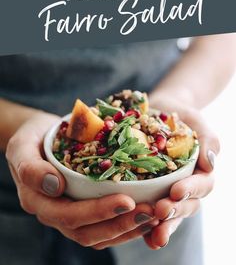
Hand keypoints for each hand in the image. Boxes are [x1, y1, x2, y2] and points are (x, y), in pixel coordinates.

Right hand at [6, 112, 158, 247]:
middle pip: (89, 232)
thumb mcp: (21, 145)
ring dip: (129, 228)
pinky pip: (106, 224)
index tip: (127, 201)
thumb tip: (53, 186)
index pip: (70, 215)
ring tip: (156, 214)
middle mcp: (54, 214)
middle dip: (121, 224)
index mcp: (38, 201)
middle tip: (150, 211)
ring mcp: (70, 214)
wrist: (38, 135)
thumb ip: (30, 167)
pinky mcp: (84, 208)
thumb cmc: (30, 136)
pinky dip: (127, 223)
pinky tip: (148, 211)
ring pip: (100, 234)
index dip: (99, 212)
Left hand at [143, 104, 219, 249]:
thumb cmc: (181, 117)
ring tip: (152, 235)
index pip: (201, 185)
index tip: (176, 191)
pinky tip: (137, 233)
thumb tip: (210, 164)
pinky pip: (149, 214)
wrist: (159, 112)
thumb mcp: (196, 120)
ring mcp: (168, 193)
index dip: (190, 190)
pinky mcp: (149, 194)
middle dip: (175, 211)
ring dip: (162, 226)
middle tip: (160, 210)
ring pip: (170, 215)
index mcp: (201, 172)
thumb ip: (208, 139)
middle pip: (187, 206)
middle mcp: (187, 187)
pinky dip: (145, 227)